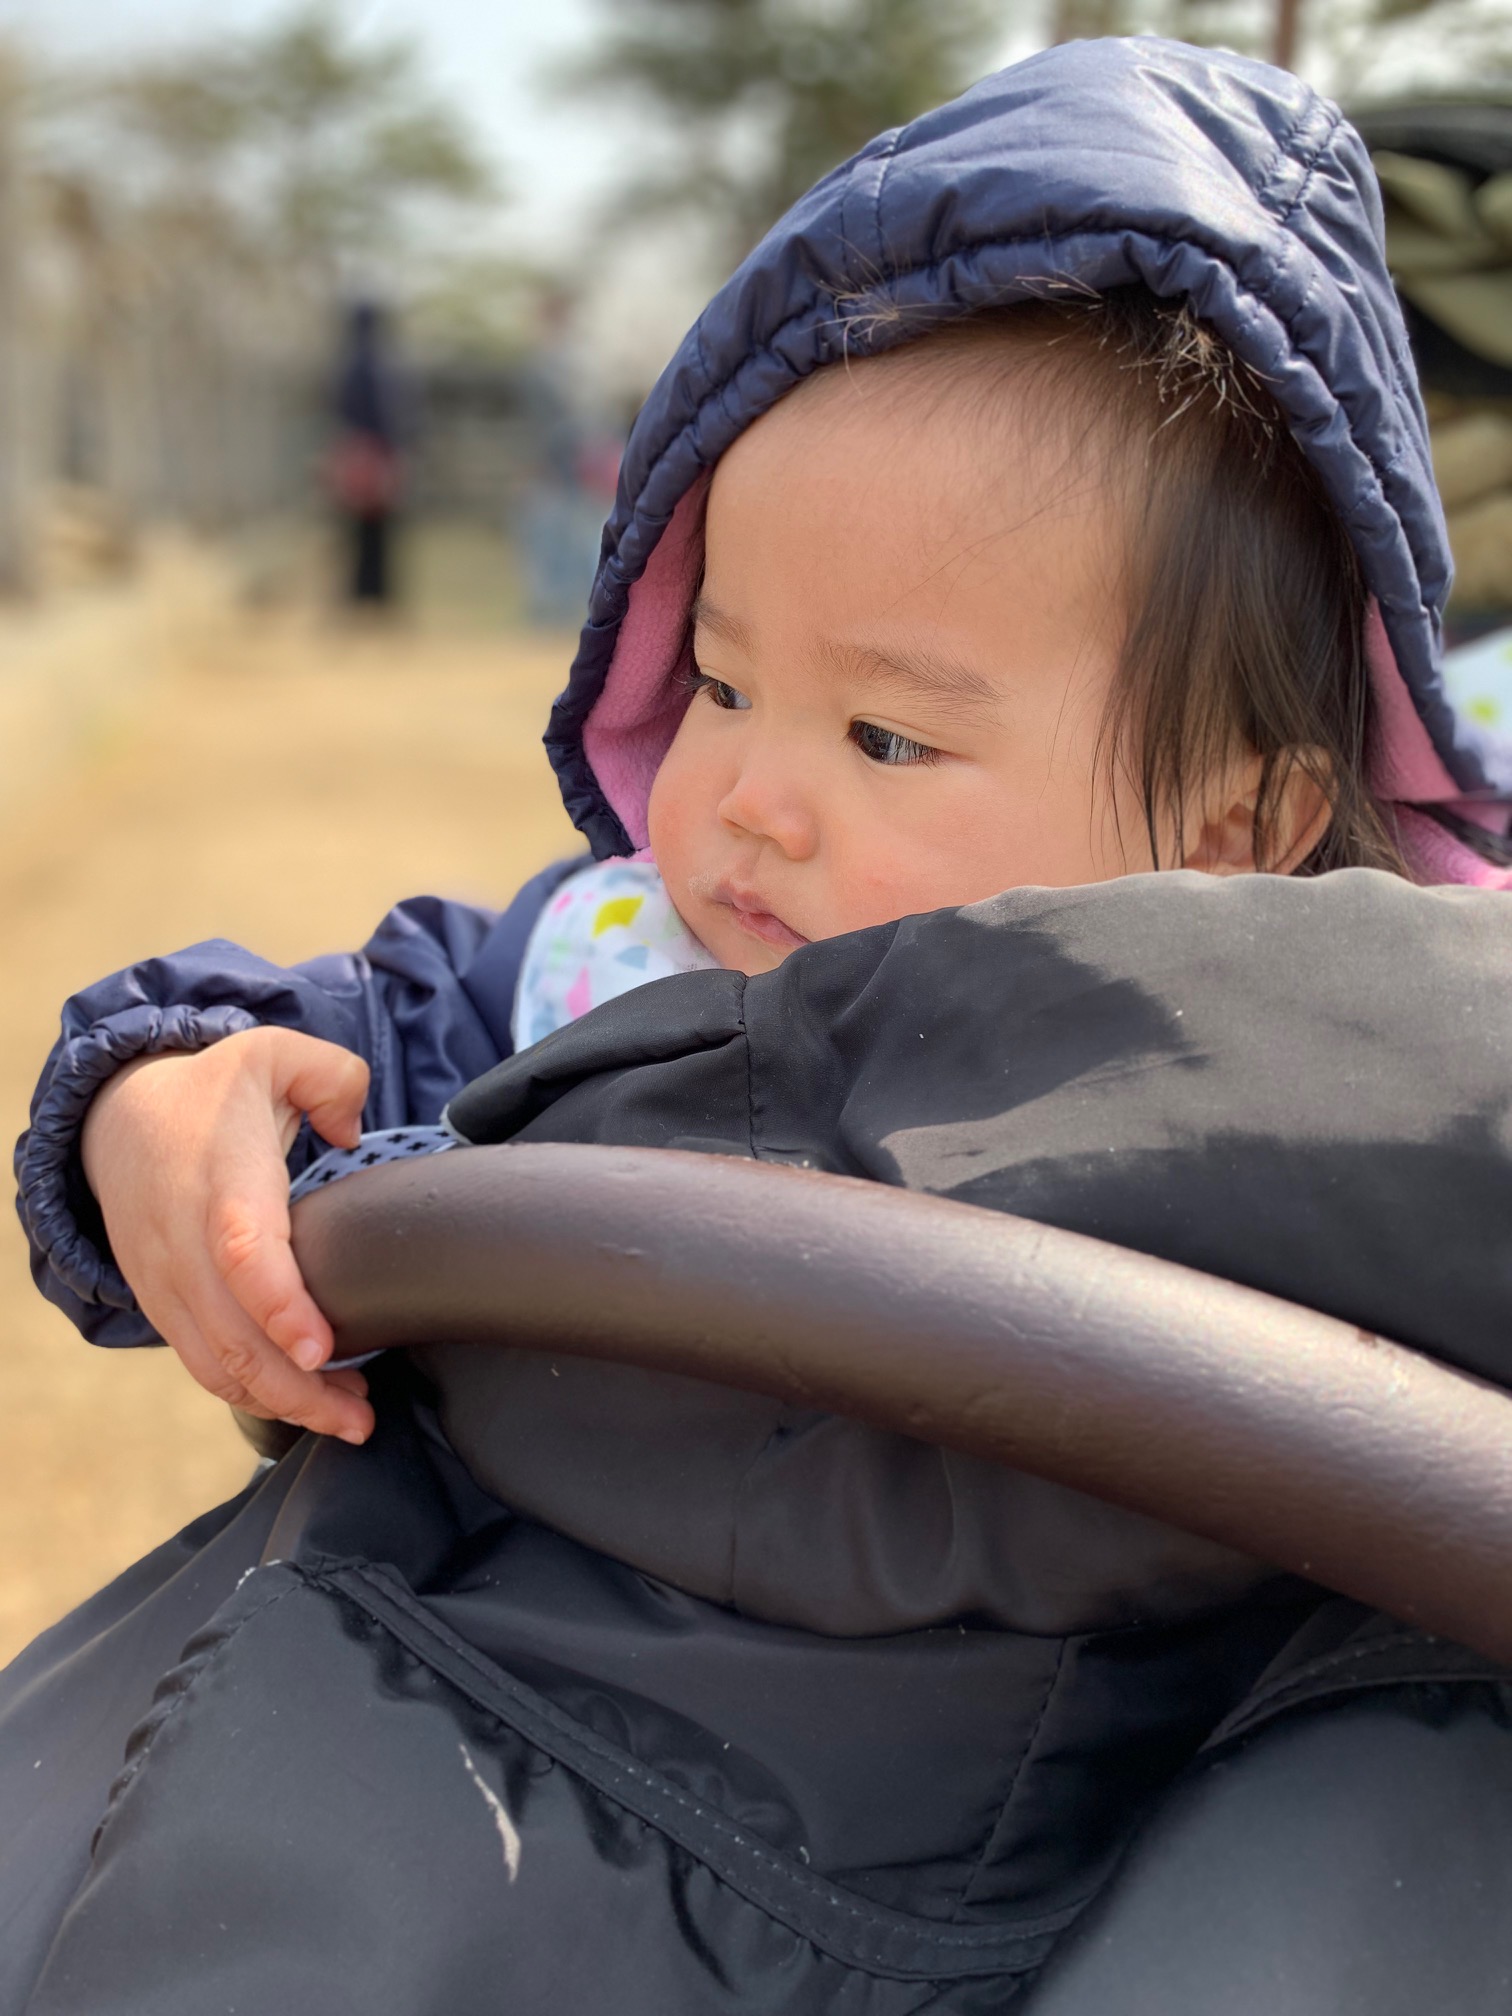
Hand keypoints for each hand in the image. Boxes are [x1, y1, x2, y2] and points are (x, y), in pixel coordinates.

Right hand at [81, 1028, 374, 1441]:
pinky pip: (202, 1364)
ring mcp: (167, 1281)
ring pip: (215, 1364)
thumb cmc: (212, 1093)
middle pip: (231, 1335)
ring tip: (348, 1416)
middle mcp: (185, 1240)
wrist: (119, 1120)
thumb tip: (353, 1129)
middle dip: (297, 1388)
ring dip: (282, 1402)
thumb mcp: (274, 1052)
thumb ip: (333, 1076)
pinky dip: (251, 1393)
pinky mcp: (162, 1305)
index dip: (280, 1307)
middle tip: (362, 1416)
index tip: (320, 1349)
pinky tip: (303, 1398)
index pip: (243, 1253)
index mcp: (220, 1178)